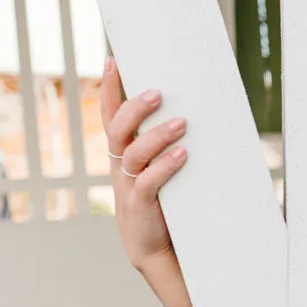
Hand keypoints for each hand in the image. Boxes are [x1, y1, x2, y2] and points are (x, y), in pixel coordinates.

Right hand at [100, 56, 188, 269]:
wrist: (154, 247)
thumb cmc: (162, 202)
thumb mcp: (159, 170)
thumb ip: (168, 146)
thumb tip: (197, 114)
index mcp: (122, 153)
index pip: (110, 115)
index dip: (109, 89)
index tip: (113, 60)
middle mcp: (120, 165)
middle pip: (117, 128)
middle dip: (135, 108)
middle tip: (157, 92)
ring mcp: (127, 185)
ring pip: (133, 152)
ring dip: (157, 134)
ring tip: (182, 123)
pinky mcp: (140, 205)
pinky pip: (148, 181)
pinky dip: (165, 166)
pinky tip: (182, 155)